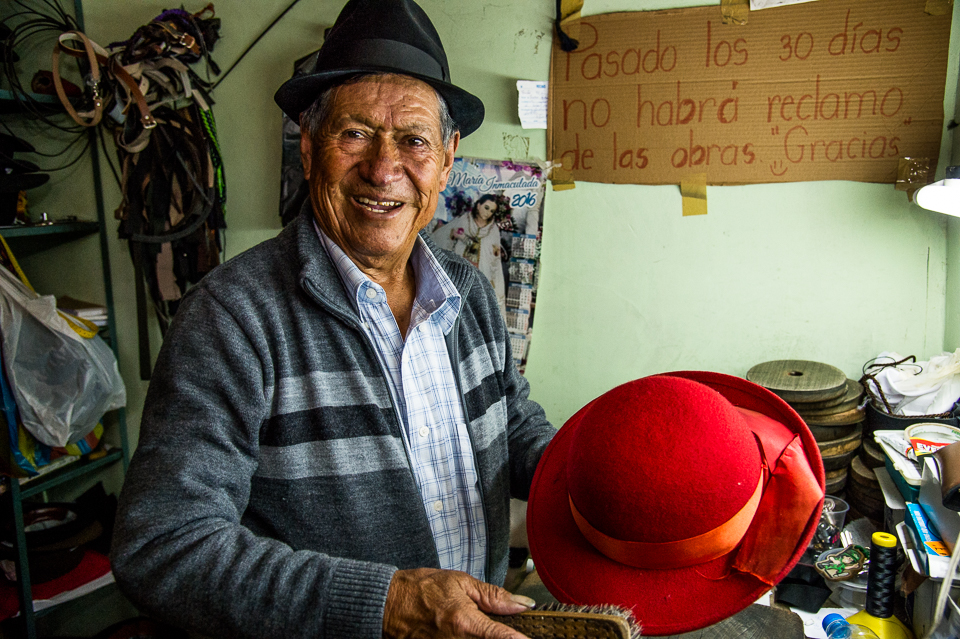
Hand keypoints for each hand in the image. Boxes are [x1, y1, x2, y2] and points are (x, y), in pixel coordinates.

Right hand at [382, 567, 534, 638]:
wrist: (388, 604)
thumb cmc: (420, 590)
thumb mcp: (460, 582)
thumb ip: (493, 596)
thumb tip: (521, 604)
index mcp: (465, 622)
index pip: (503, 637)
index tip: (530, 638)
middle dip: (503, 636)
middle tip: (501, 626)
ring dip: (484, 635)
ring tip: (477, 623)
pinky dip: (470, 638)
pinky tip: (465, 630)